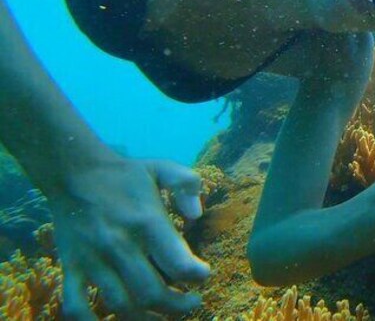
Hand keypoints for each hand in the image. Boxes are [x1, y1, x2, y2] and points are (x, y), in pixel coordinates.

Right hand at [49, 158, 209, 319]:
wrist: (73, 172)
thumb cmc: (125, 174)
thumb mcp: (162, 168)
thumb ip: (186, 183)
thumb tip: (197, 214)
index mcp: (146, 221)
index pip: (178, 263)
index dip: (197, 276)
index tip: (203, 275)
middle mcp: (120, 245)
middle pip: (152, 293)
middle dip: (178, 305)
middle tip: (192, 303)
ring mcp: (92, 260)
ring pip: (121, 305)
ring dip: (146, 318)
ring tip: (164, 315)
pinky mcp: (71, 267)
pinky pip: (76, 306)